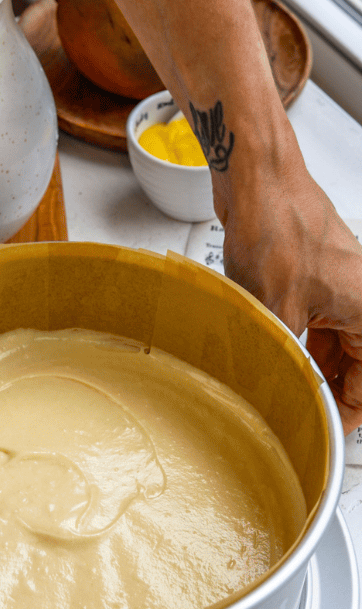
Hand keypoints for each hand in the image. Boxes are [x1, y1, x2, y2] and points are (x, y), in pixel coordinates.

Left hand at [219, 145, 361, 431]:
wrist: (256, 175)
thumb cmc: (276, 223)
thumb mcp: (275, 310)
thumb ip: (284, 360)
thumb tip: (277, 394)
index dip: (345, 414)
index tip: (322, 433)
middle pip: (352, 364)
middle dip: (323, 388)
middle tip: (294, 412)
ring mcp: (337, 284)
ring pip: (329, 343)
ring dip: (305, 362)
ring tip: (274, 382)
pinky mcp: (312, 272)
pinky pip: (311, 319)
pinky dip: (293, 337)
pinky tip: (266, 349)